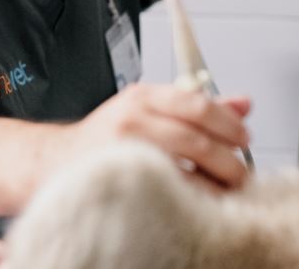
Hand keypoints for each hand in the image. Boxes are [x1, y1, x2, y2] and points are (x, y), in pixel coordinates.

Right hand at [63, 84, 251, 189]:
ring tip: (228, 188)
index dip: (228, 123)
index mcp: (143, 97)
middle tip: (242, 172)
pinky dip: (190, 196)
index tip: (244, 137)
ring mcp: (123, 150)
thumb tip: (244, 104)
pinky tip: (202, 201)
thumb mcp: (149, 109)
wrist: (54, 161)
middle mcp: (132, 119)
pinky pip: (165, 189)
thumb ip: (197, 107)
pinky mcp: (119, 179)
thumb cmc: (106, 137)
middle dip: (227, 158)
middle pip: (194, 137)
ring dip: (214, 180)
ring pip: (183, 165)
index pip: (196, 104)